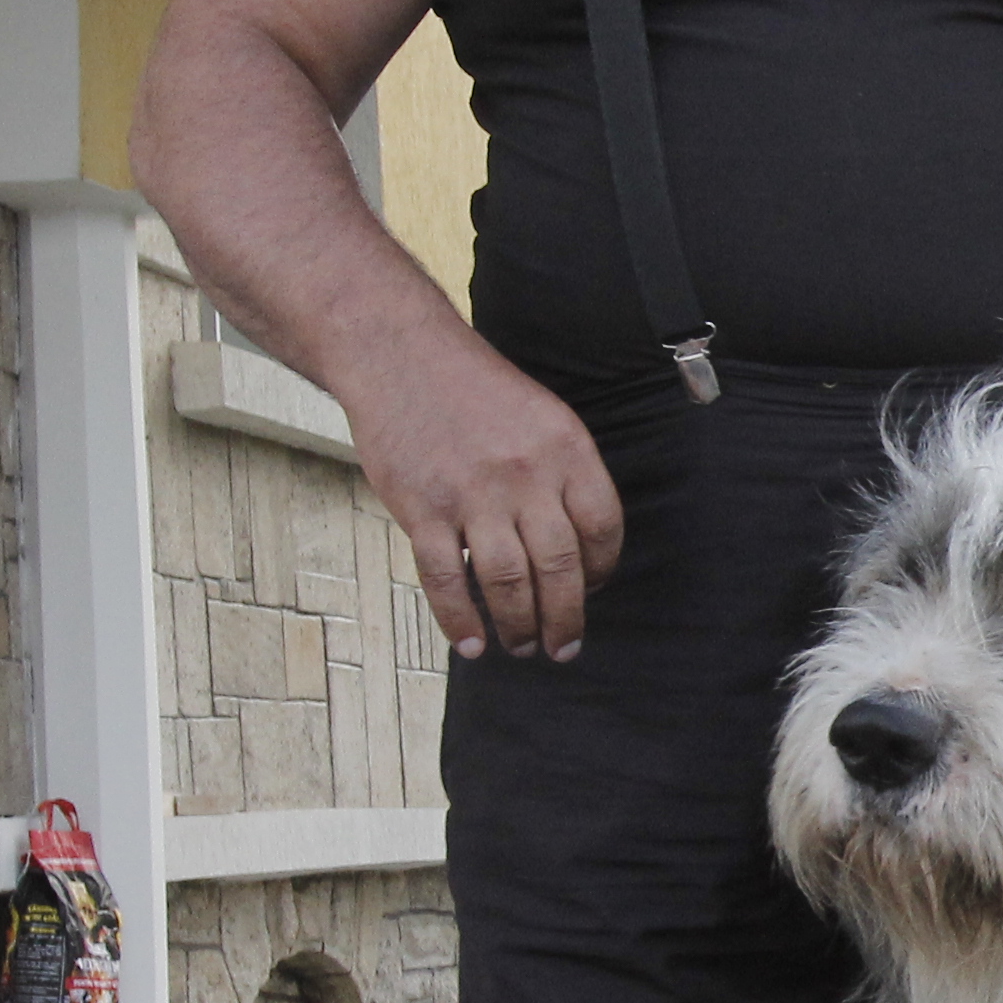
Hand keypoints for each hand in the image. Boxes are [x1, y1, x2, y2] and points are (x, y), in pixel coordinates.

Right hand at [347, 343, 627, 660]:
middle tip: (563, 645)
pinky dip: (461, 620)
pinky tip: (472, 643)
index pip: (603, 527)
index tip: (593, 589)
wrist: (400, 355)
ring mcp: (472, 495)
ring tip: (522, 647)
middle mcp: (525, 475)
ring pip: (508, 583)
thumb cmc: (474, 389)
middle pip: (560, 567)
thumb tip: (579, 548)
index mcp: (566, 449)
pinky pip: (446, 581)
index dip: (603, 569)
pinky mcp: (423, 509)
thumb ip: (564, 475)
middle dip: (566, 618)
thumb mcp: (542, 416)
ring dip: (519, 626)